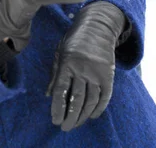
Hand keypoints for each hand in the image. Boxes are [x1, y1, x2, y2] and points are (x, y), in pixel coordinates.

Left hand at [46, 1, 125, 131]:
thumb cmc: (74, 40)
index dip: (58, 107)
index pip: (61, 90)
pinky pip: (104, 96)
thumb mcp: (60, 52)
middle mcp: (82, 69)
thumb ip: (55, 74)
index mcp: (67, 63)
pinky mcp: (108, 74)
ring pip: (91, 100)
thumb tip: (47, 94)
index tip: (55, 120)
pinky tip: (92, 116)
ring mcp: (97, 72)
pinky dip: (99, 108)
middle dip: (70, 116)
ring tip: (76, 123)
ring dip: (83, 115)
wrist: (98, 27)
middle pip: (76, 99)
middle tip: (65, 127)